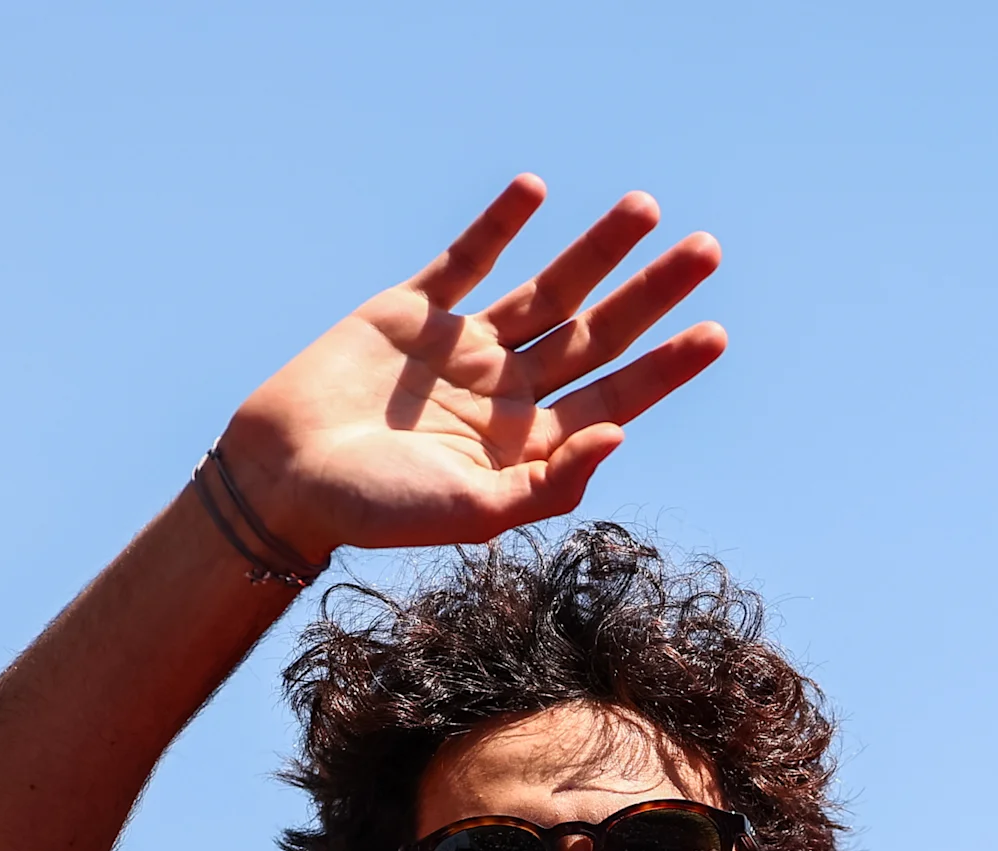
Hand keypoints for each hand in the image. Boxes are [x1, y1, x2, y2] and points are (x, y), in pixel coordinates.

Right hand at [217, 176, 726, 558]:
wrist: (282, 477)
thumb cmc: (376, 510)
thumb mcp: (472, 514)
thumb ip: (549, 484)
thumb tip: (619, 436)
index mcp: (529, 442)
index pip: (616, 395)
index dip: (667, 366)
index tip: (715, 331)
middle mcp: (507, 390)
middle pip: (599, 332)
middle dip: (652, 292)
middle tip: (707, 250)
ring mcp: (464, 347)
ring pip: (548, 288)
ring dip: (597, 249)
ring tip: (645, 207)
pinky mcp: (413, 311)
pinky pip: (467, 260)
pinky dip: (499, 224)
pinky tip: (535, 191)